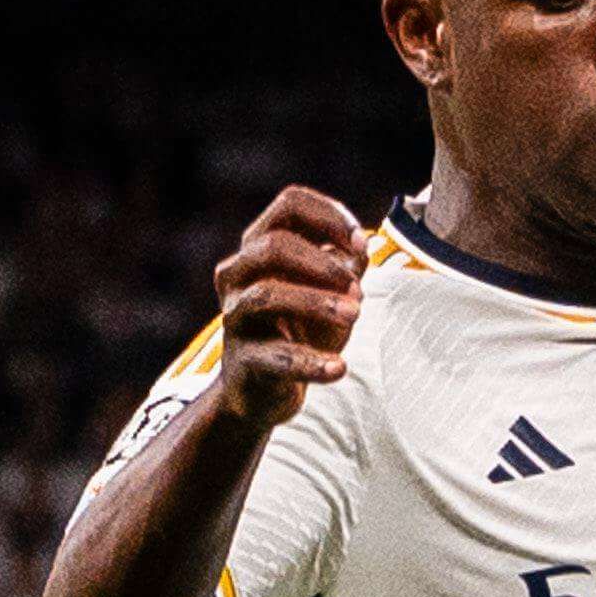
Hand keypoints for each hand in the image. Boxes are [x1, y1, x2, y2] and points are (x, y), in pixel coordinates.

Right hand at [211, 186, 366, 423]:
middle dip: (322, 263)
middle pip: (273, 245)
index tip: (360, 243)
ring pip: (266, 295)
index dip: (329, 216)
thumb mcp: (329, 292)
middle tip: (357, 288)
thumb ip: (346, 266)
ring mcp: (235, 317)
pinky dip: (311, 362)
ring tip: (355, 314)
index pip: (290, 205)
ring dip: (317, 302)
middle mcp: (238, 275)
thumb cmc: (299, 331)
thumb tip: (360, 245)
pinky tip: (339, 367)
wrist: (263, 391)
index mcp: (259, 248)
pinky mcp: (242, 361)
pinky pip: (275, 357)